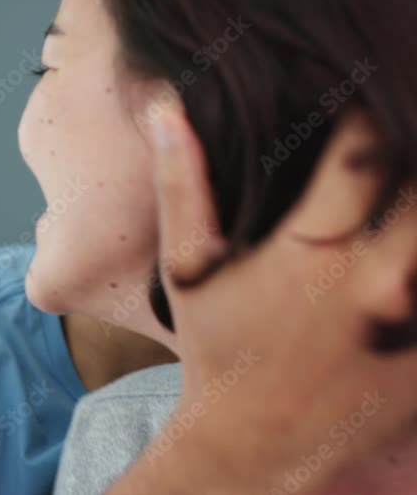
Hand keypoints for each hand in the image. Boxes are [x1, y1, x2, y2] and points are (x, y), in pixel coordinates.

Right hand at [143, 105, 416, 493]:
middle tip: (385, 171)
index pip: (367, 147)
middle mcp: (378, 278)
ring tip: (391, 218)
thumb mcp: (187, 269)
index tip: (353, 114)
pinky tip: (396, 267)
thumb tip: (165, 109)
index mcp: (315, 249)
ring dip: (415, 217)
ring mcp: (413, 318)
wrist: (253, 446)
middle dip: (408, 166)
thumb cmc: (217, 349)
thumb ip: (181, 184)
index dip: (365, 119)